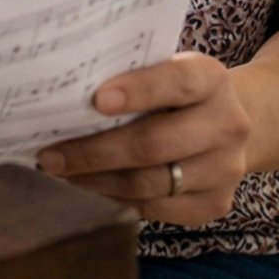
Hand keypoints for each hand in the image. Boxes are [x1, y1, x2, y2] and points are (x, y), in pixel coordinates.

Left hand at [35, 51, 250, 225]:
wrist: (226, 123)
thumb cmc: (174, 92)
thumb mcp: (162, 70)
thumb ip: (128, 77)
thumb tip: (63, 96)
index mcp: (212, 79)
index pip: (176, 82)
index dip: (137, 91)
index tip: (97, 100)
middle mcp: (227, 124)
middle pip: (154, 144)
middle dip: (94, 152)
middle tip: (50, 155)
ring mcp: (225, 168)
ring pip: (150, 183)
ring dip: (97, 181)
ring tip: (60, 174)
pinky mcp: (215, 203)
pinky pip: (156, 209)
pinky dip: (116, 200)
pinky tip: (89, 189)